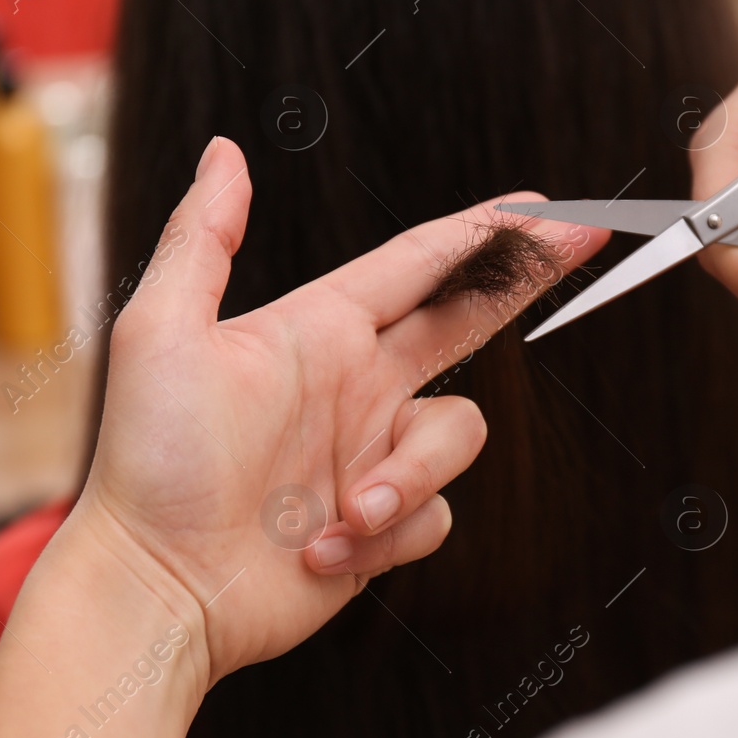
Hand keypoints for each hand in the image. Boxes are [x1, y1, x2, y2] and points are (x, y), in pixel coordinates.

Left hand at [67, 137, 604, 684]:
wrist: (156, 587)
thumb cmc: (150, 462)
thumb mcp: (160, 332)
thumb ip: (201, 238)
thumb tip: (225, 151)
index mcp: (318, 331)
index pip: (422, 264)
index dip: (485, 231)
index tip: (546, 205)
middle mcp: (355, 386)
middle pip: (468, 318)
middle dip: (525, 278)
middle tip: (587, 237)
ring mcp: (370, 455)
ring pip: (456, 438)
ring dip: (408, 478)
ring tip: (343, 514)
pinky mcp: (380, 526)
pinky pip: (432, 517)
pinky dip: (382, 539)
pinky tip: (319, 553)